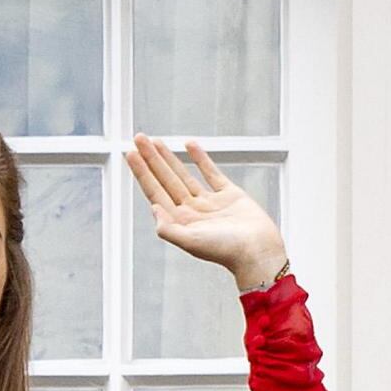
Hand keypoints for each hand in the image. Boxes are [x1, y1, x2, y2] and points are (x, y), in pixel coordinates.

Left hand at [126, 136, 284, 293]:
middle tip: (139, 138)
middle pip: (165, 179)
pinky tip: (190, 146)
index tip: (131, 153)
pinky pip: (211, 173)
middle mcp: (192, 210)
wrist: (260, 252)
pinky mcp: (230, 195)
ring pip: (184, 174)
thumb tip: (152, 207)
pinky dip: (200, 159)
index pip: (155, 191)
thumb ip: (168, 228)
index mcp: (180, 221)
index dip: (142, 172)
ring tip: (156, 141)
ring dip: (169, 158)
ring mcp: (210, 202)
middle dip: (151, 159)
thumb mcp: (192, 242)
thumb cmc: (227, 251)